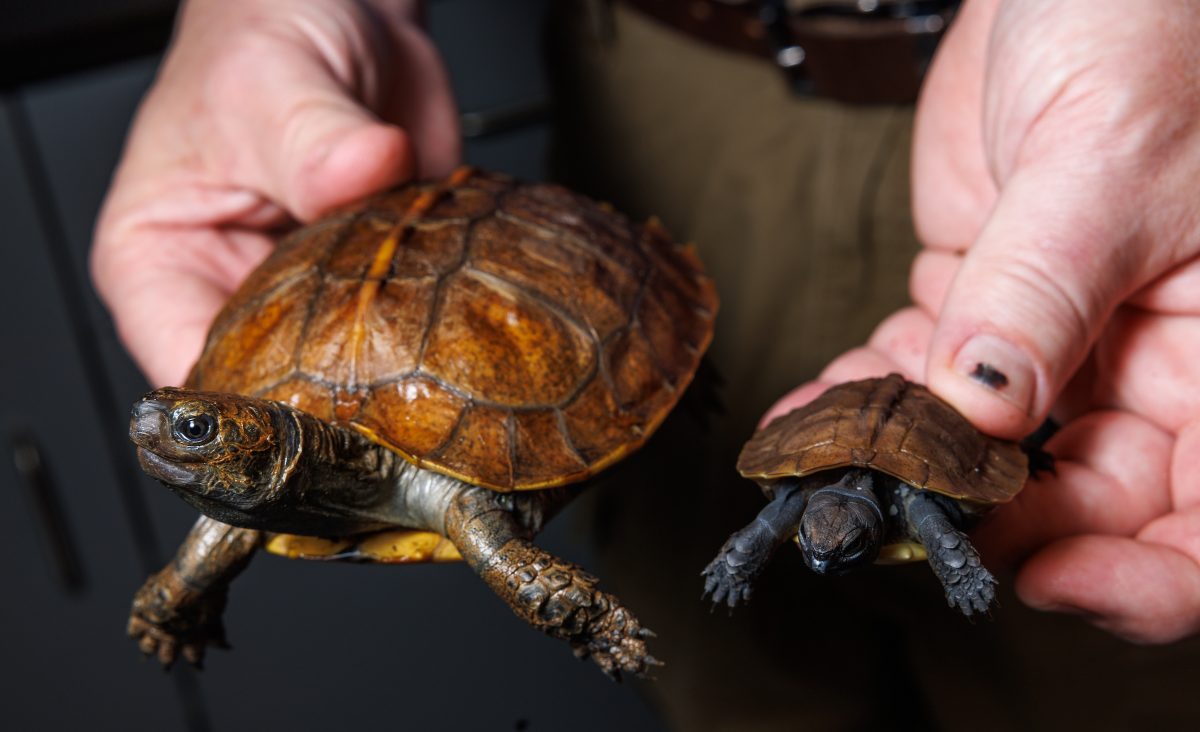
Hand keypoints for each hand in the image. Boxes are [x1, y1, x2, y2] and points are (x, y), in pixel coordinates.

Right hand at [91, 0, 459, 387]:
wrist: (346, 7)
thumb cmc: (262, 30)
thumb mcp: (271, 79)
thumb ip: (313, 140)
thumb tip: (362, 171)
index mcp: (161, 265)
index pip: (191, 374)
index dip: (253, 410)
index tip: (318, 413)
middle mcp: (231, 288)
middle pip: (277, 386)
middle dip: (338, 393)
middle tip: (394, 388)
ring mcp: (310, 289)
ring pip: (351, 363)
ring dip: (396, 358)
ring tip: (434, 346)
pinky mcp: (375, 276)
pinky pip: (408, 322)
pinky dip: (435, 322)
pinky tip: (459, 310)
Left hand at [767, 0, 1199, 641]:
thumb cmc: (1147, 22)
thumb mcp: (1109, 156)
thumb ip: (1043, 290)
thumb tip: (981, 410)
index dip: (1139, 577)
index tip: (1038, 576)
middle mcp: (1153, 361)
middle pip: (1082, 500)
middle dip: (981, 519)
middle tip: (885, 511)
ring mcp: (1060, 338)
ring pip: (986, 449)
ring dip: (902, 466)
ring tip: (824, 467)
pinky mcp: (982, 305)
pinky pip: (923, 379)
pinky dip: (866, 401)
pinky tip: (813, 415)